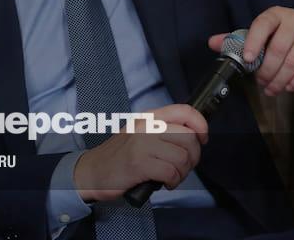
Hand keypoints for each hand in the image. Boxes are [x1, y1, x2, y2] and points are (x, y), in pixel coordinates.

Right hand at [72, 104, 207, 202]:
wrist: (91, 171)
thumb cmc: (119, 156)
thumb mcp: (140, 133)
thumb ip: (163, 130)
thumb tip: (193, 136)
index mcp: (149, 117)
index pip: (185, 111)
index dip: (200, 125)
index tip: (202, 139)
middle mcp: (147, 126)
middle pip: (189, 138)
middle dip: (193, 158)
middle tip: (183, 167)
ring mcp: (142, 144)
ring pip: (182, 157)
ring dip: (182, 173)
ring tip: (171, 177)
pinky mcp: (139, 164)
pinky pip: (171, 172)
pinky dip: (172, 182)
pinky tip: (164, 183)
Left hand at [208, 6, 293, 95]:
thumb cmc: (281, 34)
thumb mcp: (260, 33)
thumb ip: (236, 39)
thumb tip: (212, 42)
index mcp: (275, 15)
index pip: (263, 25)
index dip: (254, 42)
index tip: (247, 59)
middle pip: (279, 48)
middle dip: (267, 70)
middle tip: (261, 82)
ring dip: (280, 79)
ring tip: (272, 88)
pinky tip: (289, 86)